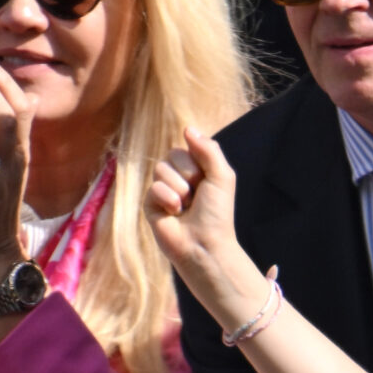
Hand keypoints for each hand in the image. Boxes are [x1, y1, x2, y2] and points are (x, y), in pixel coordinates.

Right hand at [148, 129, 265, 317]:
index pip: (186, 147)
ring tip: (186, 207)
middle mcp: (177, 178)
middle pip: (172, 155)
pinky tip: (174, 214)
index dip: (197, 162)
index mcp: (195, 170)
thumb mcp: (222, 176)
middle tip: (197, 195)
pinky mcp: (150, 204)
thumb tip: (188, 128)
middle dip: (188, 174)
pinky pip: (153, 188)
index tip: (206, 180)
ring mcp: (162, 190)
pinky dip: (168, 199)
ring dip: (179, 189)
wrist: (205, 244)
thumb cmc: (217, 213)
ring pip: (161, 169)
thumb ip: (209, 150)